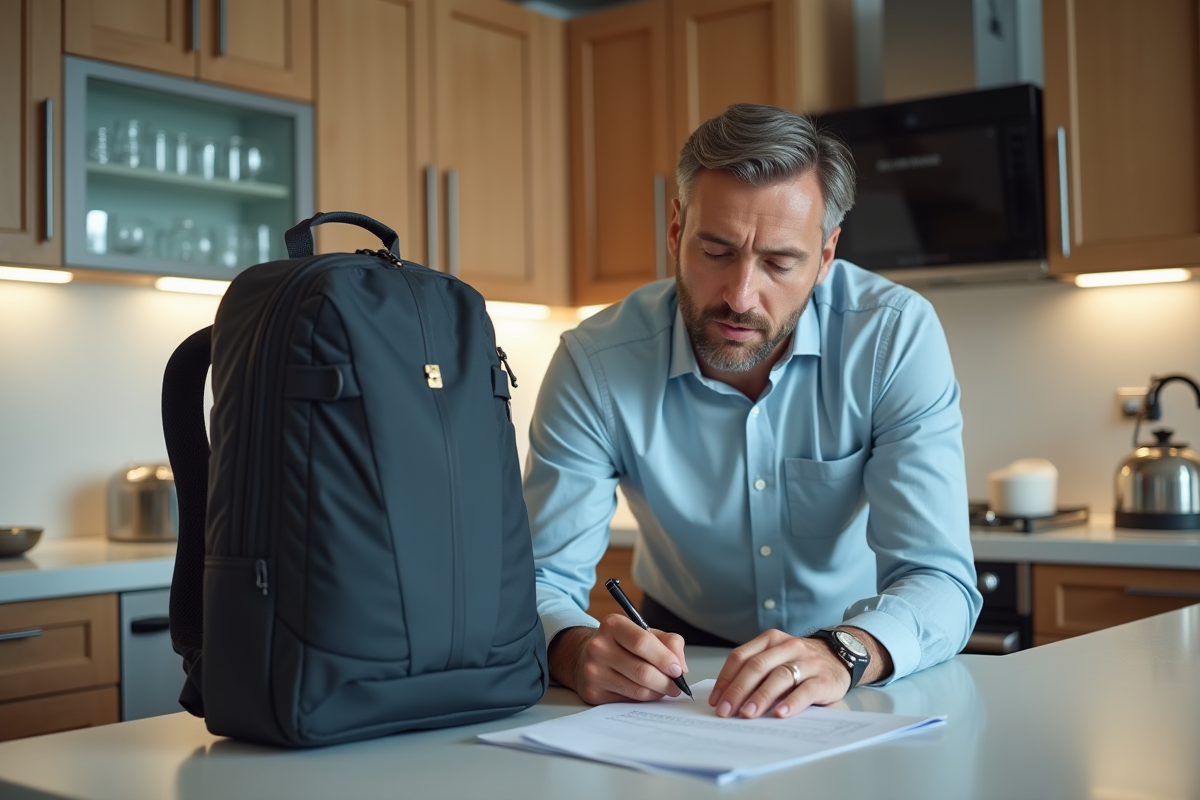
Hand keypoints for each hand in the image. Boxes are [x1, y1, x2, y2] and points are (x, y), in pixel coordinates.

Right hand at [547, 616, 688, 704]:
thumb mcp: (645, 633)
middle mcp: (599, 647)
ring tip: (664, 689)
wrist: (585, 656)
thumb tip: (681, 668)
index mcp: (613, 625)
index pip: (642, 642)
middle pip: (642, 671)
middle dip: (666, 682)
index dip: (665, 658)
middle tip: (676, 686)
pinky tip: (647, 691)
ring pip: (637, 690)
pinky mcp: (593, 692)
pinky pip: (628, 701)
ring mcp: (593, 671)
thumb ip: (668, 643)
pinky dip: (644, 698)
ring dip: (658, 692)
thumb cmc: (622, 644)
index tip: (678, 670)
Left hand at [710, 629, 851, 718]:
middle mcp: (788, 647)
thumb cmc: (800, 661)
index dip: (725, 679)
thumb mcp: (777, 656)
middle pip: (757, 666)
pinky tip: (780, 713)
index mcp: (770, 639)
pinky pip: (806, 690)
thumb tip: (727, 698)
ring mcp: (807, 662)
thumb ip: (756, 670)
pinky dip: (791, 702)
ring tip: (747, 713)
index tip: (715, 700)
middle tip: (726, 711)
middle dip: (737, 690)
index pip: (741, 656)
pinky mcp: (824, 679)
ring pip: (779, 677)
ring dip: (760, 697)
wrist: (841, 656)